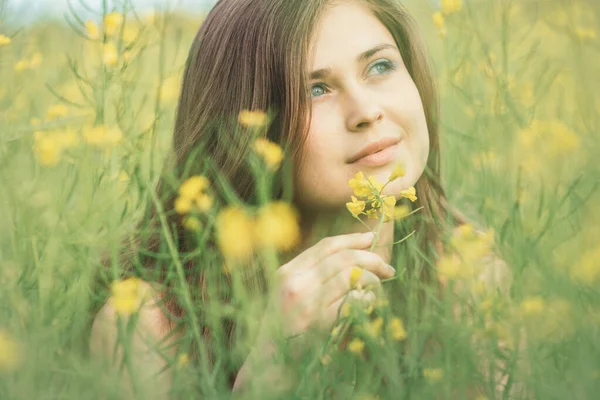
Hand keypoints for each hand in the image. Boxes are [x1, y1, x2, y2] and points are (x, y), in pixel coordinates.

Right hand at [257, 232, 395, 342]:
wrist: (269, 362)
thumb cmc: (283, 328)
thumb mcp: (287, 294)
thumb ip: (311, 275)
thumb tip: (351, 255)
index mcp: (287, 272)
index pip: (325, 246)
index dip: (352, 239)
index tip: (371, 238)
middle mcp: (296, 283)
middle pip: (342, 258)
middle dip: (371, 259)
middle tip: (387, 268)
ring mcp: (308, 303)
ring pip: (351, 276)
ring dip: (372, 279)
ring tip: (378, 287)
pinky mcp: (322, 322)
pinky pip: (355, 300)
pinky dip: (369, 298)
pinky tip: (371, 301)